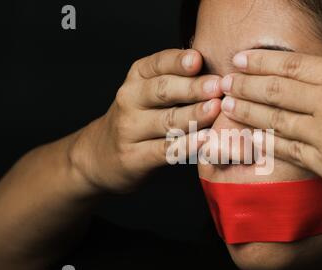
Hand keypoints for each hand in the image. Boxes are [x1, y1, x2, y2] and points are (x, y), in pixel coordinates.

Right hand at [70, 49, 222, 192]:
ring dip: (194, 115)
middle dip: (192, 88)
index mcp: (137, 77)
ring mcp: (130, 129)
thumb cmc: (140, 118)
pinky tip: (205, 140)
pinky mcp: (135, 157)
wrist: (102, 155)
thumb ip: (178, 79)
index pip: (158, 64)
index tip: (199, 60)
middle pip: (162, 91)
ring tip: (216, 110)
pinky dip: (187, 145)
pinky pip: (165, 150)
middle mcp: (129, 99)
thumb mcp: (149, 91)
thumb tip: (220, 73)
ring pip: (166, 121)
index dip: (178, 62)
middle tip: (218, 87)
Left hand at [219, 1, 321, 200]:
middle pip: (277, 89)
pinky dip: (266, 144)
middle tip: (223, 81)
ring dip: (248, 111)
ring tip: (226, 105)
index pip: (294, 64)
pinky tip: (250, 139)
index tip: (241, 59)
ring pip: (276, 120)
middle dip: (246, 83)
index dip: (263, 60)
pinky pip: (289, 153)